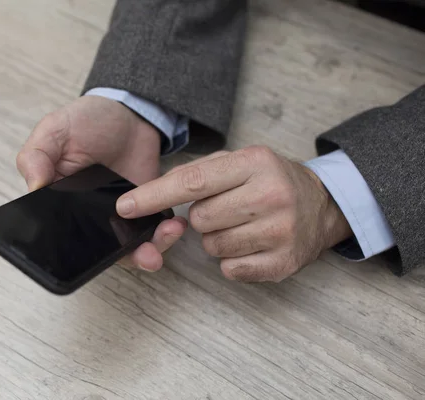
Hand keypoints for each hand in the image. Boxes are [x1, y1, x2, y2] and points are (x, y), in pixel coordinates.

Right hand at [17, 95, 186, 270]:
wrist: (128, 114)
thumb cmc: (86, 121)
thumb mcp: (53, 130)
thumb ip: (36, 156)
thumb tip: (33, 187)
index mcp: (59, 204)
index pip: (62, 238)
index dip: (77, 253)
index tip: (94, 255)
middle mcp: (87, 217)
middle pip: (100, 252)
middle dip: (122, 258)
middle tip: (146, 256)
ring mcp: (118, 217)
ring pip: (128, 248)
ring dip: (149, 251)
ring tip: (166, 236)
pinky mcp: (144, 212)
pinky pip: (150, 234)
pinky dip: (163, 235)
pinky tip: (173, 224)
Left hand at [116, 146, 351, 281]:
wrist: (322, 205)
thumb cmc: (269, 180)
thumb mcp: (239, 161)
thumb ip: (197, 171)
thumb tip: (153, 192)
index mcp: (254, 163)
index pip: (192, 182)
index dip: (154, 196)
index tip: (125, 207)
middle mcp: (270, 195)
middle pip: (199, 219)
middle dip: (202, 217)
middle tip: (226, 209)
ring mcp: (280, 231)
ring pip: (213, 246)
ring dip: (217, 239)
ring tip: (241, 224)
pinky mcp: (284, 262)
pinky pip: (231, 269)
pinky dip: (232, 259)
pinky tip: (251, 243)